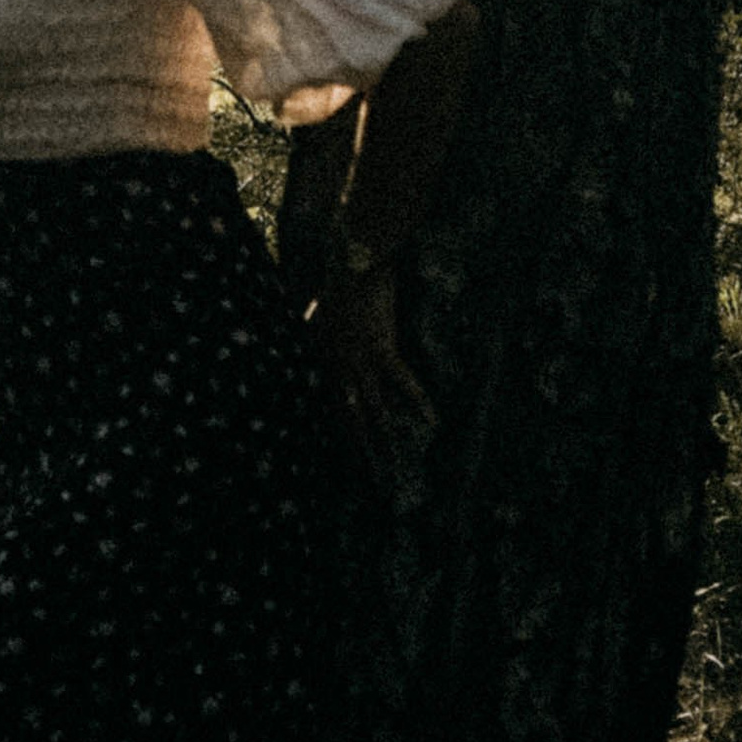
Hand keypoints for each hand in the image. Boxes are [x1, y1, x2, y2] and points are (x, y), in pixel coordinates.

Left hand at [314, 259, 435, 476]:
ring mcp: (360, 362)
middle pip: (348, 417)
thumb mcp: (316, 314)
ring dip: (383, 439)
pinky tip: (431, 422)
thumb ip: (314, 328)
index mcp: (323, 361)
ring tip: (392, 467)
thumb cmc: (336, 284)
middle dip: (358, 449)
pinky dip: (418, 402)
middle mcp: (339, 368)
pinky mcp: (382, 350)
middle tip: (368, 478)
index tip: (345, 457)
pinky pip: (402, 382)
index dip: (338, 431)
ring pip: (373, 409)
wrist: (349, 262)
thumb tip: (311, 329)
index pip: (329, 405)